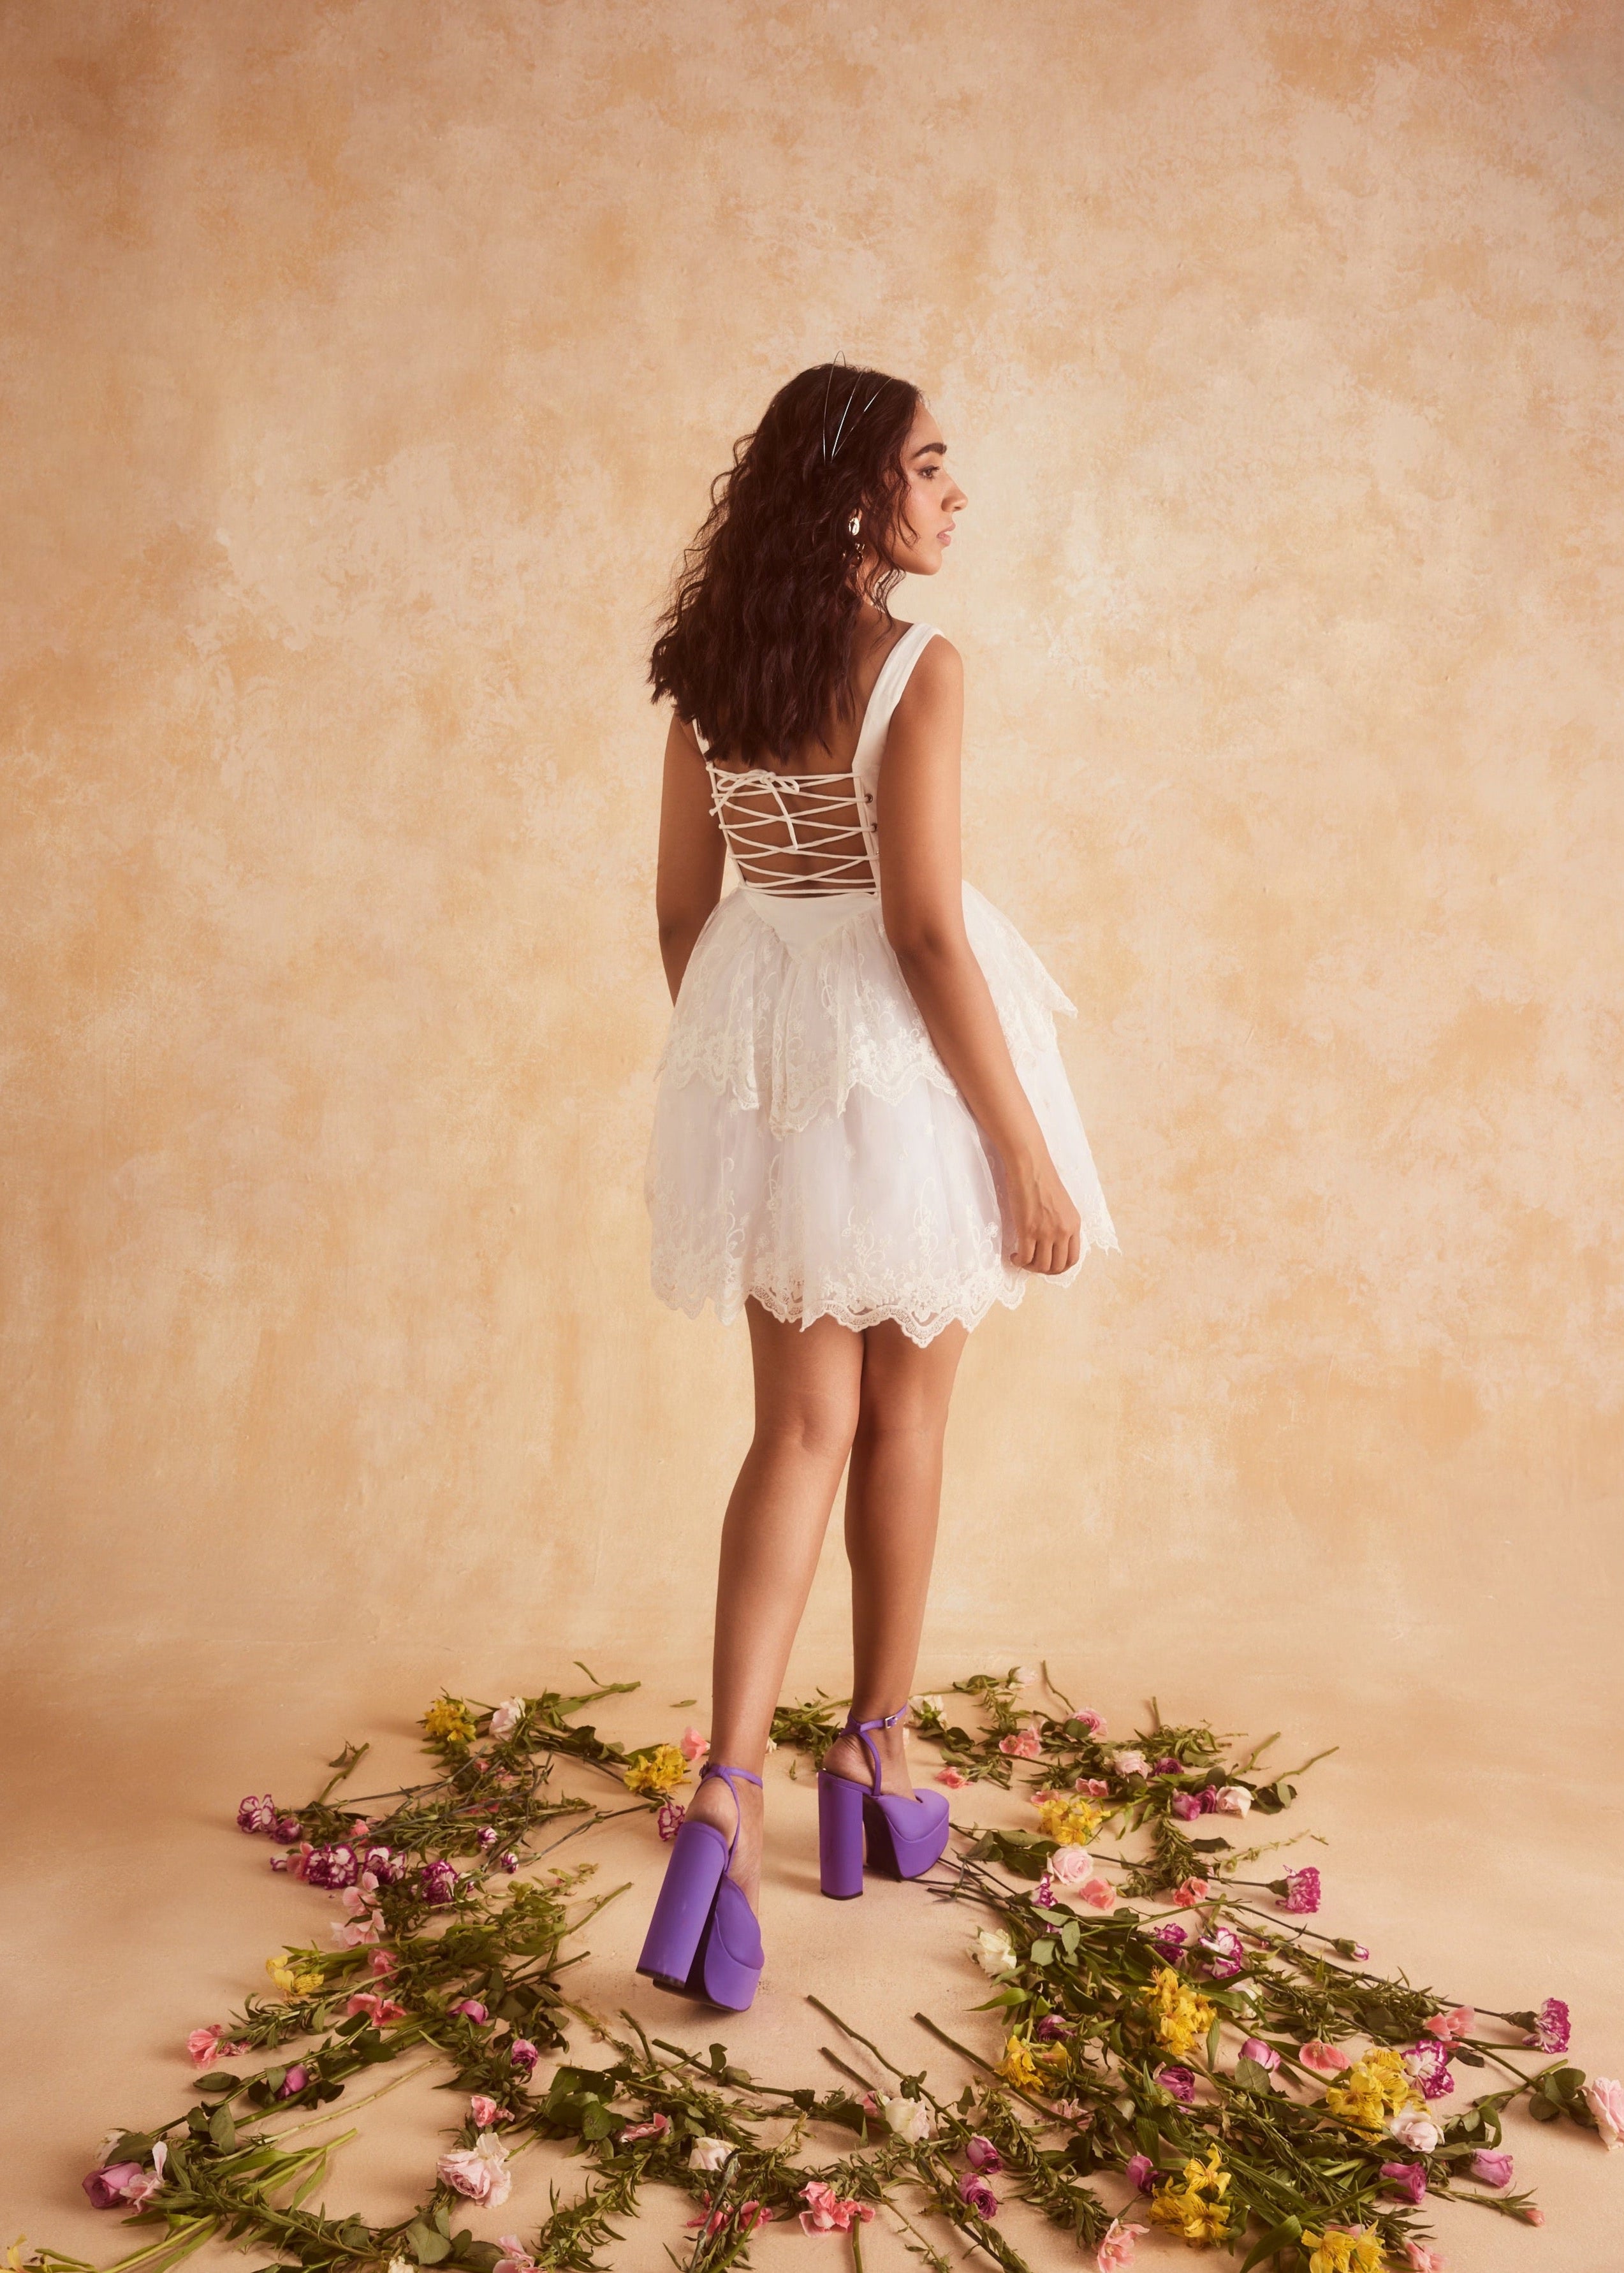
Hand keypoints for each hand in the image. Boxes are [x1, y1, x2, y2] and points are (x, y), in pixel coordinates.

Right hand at [1004, 1150, 1081, 1274]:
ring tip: (1022, 1259)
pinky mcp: (1028, 1230)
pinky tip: (1014, 1256)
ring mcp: (1046, 1232)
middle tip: (1032, 1264)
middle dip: (1044, 1271)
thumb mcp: (1063, 1204)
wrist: (1030, 1167)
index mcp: (1074, 1224)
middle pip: (1058, 1266)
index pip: (1073, 1258)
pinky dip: (1019, 1262)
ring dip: (1030, 1268)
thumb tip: (1052, 1241)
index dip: (1060, 1268)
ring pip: (1042, 1266)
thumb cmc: (1042, 1180)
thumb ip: (1062, 1223)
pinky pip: (1025, 1258)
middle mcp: (1063, 1231)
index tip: (1048, 1264)